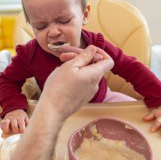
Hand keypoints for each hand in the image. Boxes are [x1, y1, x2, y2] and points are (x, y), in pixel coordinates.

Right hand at [0, 109, 29, 133]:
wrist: (14, 108)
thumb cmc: (21, 116)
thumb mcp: (25, 117)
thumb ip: (28, 123)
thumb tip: (30, 129)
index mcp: (20, 118)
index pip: (21, 125)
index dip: (22, 130)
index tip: (23, 132)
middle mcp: (14, 118)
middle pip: (14, 126)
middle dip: (16, 131)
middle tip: (17, 132)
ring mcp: (8, 119)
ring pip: (6, 123)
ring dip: (8, 129)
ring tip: (9, 132)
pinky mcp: (4, 120)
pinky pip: (2, 124)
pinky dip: (3, 128)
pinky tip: (5, 130)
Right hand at [7, 45, 113, 159]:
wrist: (52, 110)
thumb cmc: (59, 87)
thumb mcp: (70, 66)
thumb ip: (84, 56)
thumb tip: (94, 49)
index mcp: (95, 75)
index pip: (108, 61)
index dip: (100, 52)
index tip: (87, 50)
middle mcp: (95, 84)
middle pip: (93, 66)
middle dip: (80, 58)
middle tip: (63, 56)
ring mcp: (89, 92)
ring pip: (86, 74)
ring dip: (75, 66)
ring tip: (60, 66)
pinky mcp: (82, 97)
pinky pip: (82, 82)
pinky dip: (74, 76)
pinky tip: (61, 77)